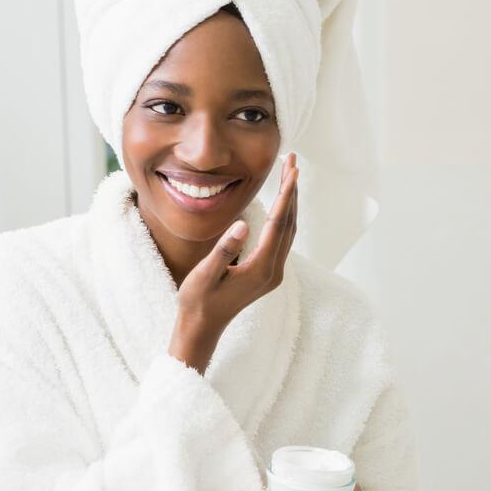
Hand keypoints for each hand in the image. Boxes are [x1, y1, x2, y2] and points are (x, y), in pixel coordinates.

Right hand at [169, 154, 298, 373]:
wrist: (202, 328)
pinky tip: (281, 203)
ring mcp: (273, 273)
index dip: (286, 195)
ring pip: (288, 230)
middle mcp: (274, 270)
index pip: (278, 224)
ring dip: (290, 202)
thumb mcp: (204, 275)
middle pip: (289, 223)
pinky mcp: (268, 273)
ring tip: (289, 175)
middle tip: (293, 161)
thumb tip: (243, 224)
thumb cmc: (198, 302)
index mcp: (261, 269)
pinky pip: (282, 238)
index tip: (293, 171)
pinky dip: (284, 216)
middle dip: (292, 191)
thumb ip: (223, 250)